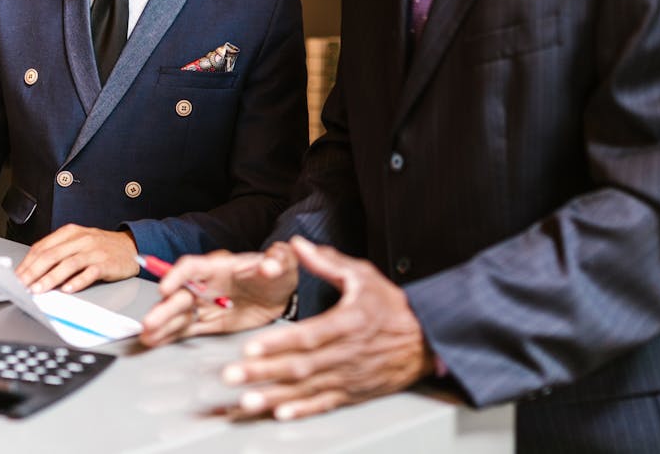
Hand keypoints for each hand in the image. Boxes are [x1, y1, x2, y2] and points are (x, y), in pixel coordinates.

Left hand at [15, 225, 137, 293]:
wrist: (131, 246)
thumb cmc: (101, 247)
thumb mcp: (78, 243)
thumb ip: (58, 253)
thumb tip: (32, 272)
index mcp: (70, 232)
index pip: (42, 247)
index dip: (27, 263)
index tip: (16, 277)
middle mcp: (81, 239)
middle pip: (52, 255)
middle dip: (33, 272)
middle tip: (22, 286)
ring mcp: (94, 251)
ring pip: (68, 264)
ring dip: (50, 278)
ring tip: (39, 290)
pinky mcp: (107, 263)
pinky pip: (90, 272)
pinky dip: (77, 281)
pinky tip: (67, 289)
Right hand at [140, 243, 298, 346]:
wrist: (283, 294)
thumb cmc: (279, 272)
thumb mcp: (284, 262)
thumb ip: (277, 260)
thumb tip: (269, 265)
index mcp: (221, 267)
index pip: (193, 267)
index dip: (177, 275)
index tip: (165, 288)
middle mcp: (208, 285)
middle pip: (181, 295)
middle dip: (164, 308)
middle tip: (149, 323)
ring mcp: (207, 305)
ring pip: (179, 314)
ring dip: (162, 324)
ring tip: (146, 337)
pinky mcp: (211, 323)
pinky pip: (187, 329)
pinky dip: (170, 336)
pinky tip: (155, 342)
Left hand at [222, 236, 433, 420]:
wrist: (427, 341)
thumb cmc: (392, 307)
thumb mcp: (363, 276)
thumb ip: (327, 262)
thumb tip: (298, 245)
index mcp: (349, 322)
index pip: (309, 335)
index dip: (279, 343)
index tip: (251, 348)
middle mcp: (348, 353)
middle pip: (300, 366)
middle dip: (263, 373)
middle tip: (232, 376)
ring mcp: (350, 376)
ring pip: (307, 389)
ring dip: (274, 396)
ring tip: (246, 401)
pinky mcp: (353, 392)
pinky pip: (324, 404)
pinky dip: (302, 410)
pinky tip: (281, 414)